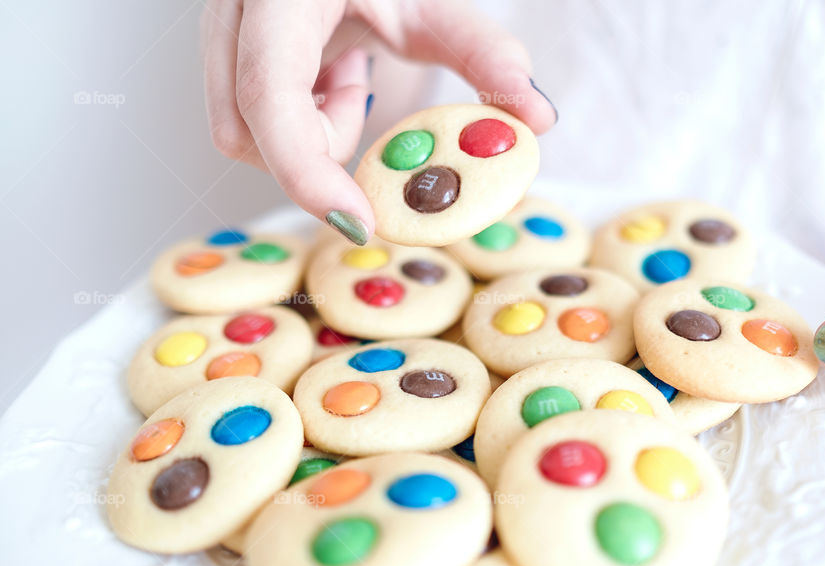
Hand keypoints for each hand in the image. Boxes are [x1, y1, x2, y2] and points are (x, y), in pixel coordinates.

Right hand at [202, 0, 557, 243]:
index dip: (306, 170)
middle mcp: (234, 12)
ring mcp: (221, 34)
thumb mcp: (433, 2)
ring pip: (238, 134)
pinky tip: (335, 77)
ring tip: (351, 80)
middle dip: (310, 152)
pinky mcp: (225, 56)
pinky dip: (297, 125)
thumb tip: (536, 116)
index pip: (268, 95)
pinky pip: (245, 123)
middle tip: (366, 117)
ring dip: (307, 134)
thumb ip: (485, 54)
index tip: (359, 219)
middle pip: (243, 129)